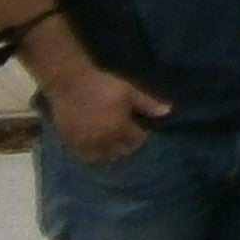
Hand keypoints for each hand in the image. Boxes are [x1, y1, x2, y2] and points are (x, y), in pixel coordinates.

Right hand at [48, 65, 170, 161]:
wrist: (70, 83)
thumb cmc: (103, 85)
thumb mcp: (129, 92)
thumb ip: (148, 104)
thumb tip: (168, 112)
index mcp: (120, 129)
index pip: (136, 141)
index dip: (140, 134)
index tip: (139, 126)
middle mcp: (103, 140)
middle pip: (120, 151)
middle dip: (126, 144)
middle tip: (126, 133)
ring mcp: (86, 143)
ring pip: (103, 156)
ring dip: (110, 151)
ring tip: (111, 140)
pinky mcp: (71, 142)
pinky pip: (85, 155)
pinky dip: (93, 153)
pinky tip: (96, 143)